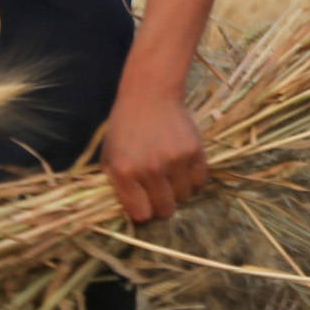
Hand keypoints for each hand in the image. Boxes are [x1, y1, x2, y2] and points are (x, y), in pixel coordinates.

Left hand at [101, 81, 209, 223]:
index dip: (143, 211)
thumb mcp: (109, 156)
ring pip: (184, 197)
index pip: (141, 214)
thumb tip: (132, 214)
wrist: (149, 94)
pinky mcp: (195, 151)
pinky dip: (193, 181)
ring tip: (171, 176)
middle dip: (162, 205)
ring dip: (178, 192)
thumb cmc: (125, 127)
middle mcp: (150, 169)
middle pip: (165, 210)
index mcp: (124, 172)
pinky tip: (184, 169)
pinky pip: (200, 182)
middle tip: (159, 192)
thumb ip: (117, 186)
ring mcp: (175, 161)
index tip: (143, 203)